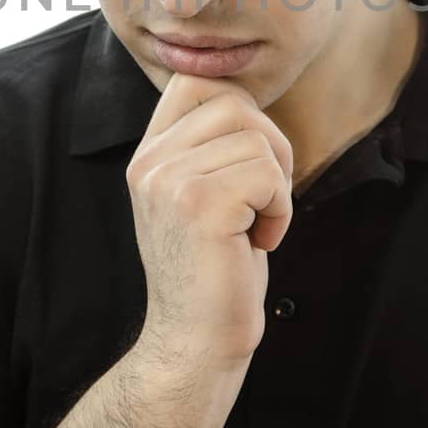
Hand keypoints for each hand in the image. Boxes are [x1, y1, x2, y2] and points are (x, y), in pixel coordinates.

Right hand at [127, 72, 294, 368]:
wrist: (194, 344)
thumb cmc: (214, 273)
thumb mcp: (199, 197)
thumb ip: (208, 148)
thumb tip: (248, 100)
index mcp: (148, 157)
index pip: (197, 83)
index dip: (241, 111)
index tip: (250, 163)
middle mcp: (150, 163)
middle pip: (236, 103)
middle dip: (271, 146)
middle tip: (264, 199)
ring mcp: (169, 182)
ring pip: (258, 138)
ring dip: (277, 185)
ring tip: (257, 225)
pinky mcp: (199, 205)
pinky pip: (268, 174)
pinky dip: (280, 209)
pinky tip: (260, 242)